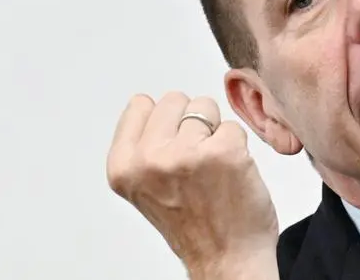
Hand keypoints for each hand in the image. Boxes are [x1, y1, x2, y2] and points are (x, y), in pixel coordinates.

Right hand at [106, 92, 278, 279]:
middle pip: (173, 99)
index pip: (140, 104)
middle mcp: (149, 159)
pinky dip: (236, 146)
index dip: (162, 123)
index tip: (170, 149)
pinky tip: (230, 174)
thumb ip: (141, 147)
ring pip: (205, 107)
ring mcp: (187, 154)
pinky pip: (232, 126)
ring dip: (213, 133)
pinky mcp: (224, 152)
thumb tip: (152, 106)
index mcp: (123, 166)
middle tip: (194, 161)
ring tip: (212, 168)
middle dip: (188, 122)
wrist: (227, 259)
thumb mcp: (143, 187)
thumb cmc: (192, 225)